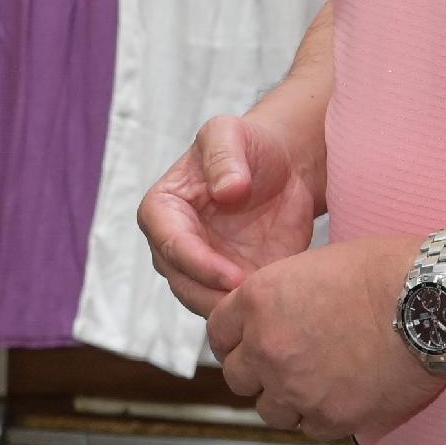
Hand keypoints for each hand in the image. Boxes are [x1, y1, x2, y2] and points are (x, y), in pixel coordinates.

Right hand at [136, 110, 323, 320]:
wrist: (282, 168)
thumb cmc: (248, 145)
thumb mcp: (231, 133)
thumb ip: (224, 156)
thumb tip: (226, 190)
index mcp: (163, 209)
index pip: (169, 245)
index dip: (198, 264)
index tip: (233, 275)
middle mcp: (174, 245)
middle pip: (183, 284)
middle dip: (214, 295)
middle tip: (253, 299)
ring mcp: (202, 268)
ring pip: (205, 303)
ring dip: (231, 310)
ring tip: (267, 306)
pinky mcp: (231, 283)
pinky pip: (233, 307)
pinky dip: (251, 311)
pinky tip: (278, 305)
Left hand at [207, 236, 445, 440]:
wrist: (431, 303)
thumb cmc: (384, 272)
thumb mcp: (314, 265)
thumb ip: (280, 297)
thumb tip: (270, 317)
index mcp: (258, 302)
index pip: (218, 333)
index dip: (234, 339)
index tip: (248, 343)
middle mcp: (267, 347)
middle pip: (237, 376)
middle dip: (257, 372)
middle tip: (284, 365)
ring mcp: (296, 388)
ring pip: (269, 410)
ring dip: (286, 400)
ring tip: (314, 384)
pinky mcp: (331, 417)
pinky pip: (309, 428)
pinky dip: (321, 416)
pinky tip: (341, 396)